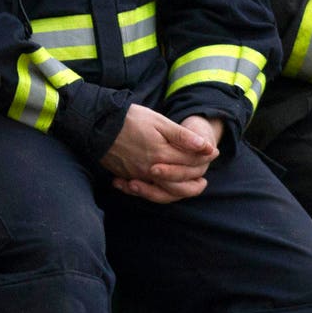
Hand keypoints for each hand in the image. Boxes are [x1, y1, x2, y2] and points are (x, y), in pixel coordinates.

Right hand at [101, 105, 218, 202]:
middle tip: (204, 179)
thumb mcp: (159, 122)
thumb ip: (183, 137)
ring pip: (163, 192)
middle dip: (194, 181)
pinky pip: (146, 191)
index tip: (213, 152)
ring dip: (178, 191)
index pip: (190, 162)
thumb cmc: (130, 119)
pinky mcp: (127, 177)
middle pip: (179, 183)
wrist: (98, 124)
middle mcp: (150, 170)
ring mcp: (137, 176)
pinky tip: (163, 189)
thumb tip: (206, 147)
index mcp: (161, 154)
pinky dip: (158, 193)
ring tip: (190, 187)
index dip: (204, 157)